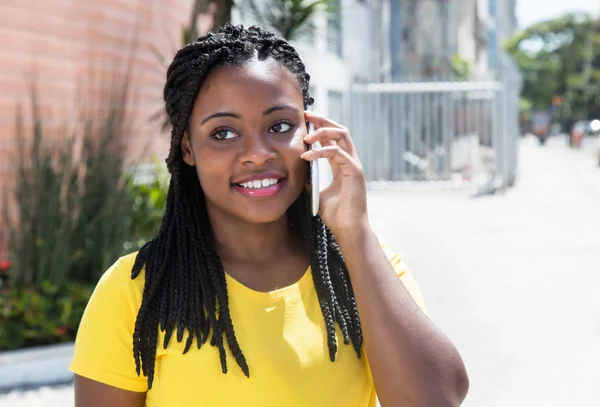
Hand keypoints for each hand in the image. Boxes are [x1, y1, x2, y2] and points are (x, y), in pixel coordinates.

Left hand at [300, 111, 368, 239]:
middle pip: (340, 130)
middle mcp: (350, 161)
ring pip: (342, 136)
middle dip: (323, 121)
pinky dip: (321, 152)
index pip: (333, 138)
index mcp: (342, 164)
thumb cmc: (335, 214)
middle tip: (306, 116)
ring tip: (306, 136)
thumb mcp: (316, 193)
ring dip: (323, 132)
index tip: (305, 121)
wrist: (348, 229)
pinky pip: (338, 153)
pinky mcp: (355, 171)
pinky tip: (307, 156)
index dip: (320, 127)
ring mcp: (354, 165)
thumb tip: (296, 172)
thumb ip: (310, 180)